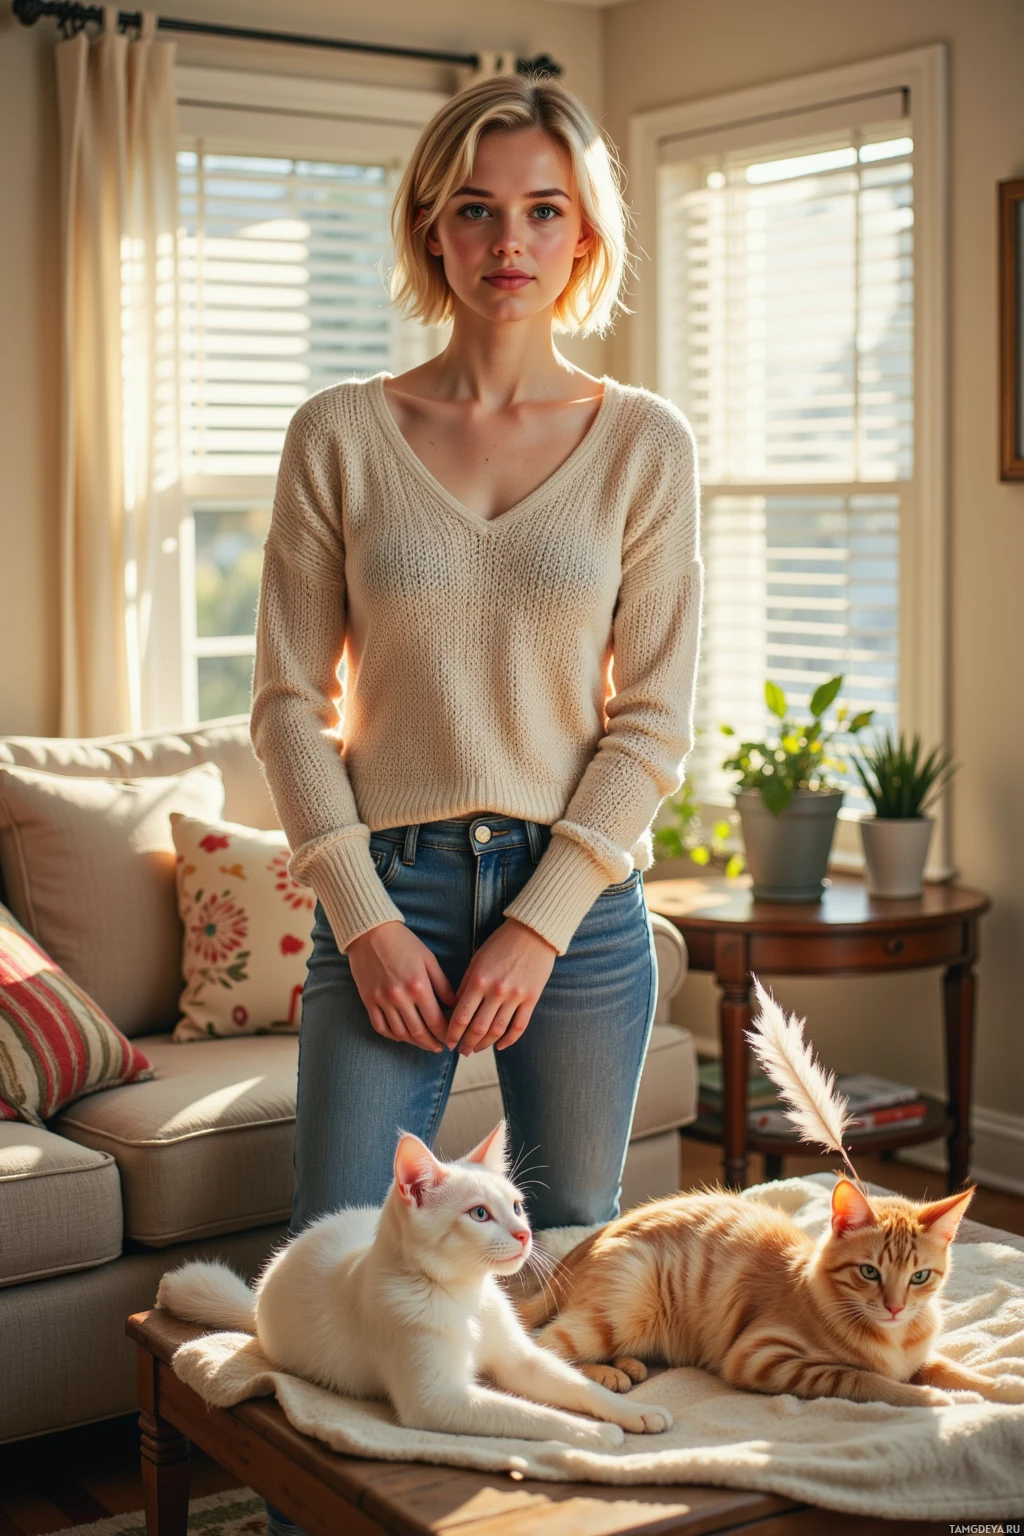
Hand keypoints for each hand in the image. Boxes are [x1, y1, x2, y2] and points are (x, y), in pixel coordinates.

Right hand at [347, 921, 456, 1051]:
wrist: (370, 932)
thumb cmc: (404, 943)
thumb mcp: (428, 959)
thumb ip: (443, 984)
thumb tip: (455, 1005)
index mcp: (418, 986)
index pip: (436, 1020)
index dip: (446, 1034)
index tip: (452, 1038)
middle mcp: (400, 997)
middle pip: (419, 1031)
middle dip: (432, 1043)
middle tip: (441, 1048)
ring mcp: (382, 1000)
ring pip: (400, 1033)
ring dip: (414, 1042)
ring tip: (424, 1044)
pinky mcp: (368, 1001)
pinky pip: (380, 1027)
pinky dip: (393, 1036)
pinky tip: (402, 1036)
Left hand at [445, 918, 556, 1055]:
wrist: (534, 932)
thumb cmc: (501, 943)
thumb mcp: (477, 959)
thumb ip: (466, 984)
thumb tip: (455, 1008)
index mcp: (479, 980)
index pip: (461, 1016)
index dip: (453, 1034)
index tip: (448, 1042)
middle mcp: (496, 991)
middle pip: (478, 1028)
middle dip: (466, 1043)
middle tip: (461, 1051)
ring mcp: (516, 996)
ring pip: (498, 1031)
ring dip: (485, 1044)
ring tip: (476, 1049)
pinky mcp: (532, 998)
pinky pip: (519, 1026)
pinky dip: (509, 1040)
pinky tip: (500, 1046)